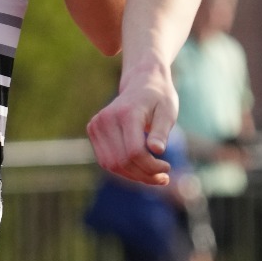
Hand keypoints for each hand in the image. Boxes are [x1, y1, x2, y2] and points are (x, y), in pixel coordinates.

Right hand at [86, 63, 178, 186]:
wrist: (141, 83)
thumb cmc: (159, 99)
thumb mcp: (167, 112)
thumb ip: (161, 131)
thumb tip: (157, 150)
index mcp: (127, 113)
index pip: (135, 152)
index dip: (152, 166)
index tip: (167, 168)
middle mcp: (106, 118)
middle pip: (123, 161)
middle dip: (144, 175)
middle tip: (163, 177)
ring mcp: (96, 125)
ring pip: (112, 165)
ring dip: (134, 176)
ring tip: (154, 175)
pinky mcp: (93, 131)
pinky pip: (106, 161)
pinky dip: (124, 170)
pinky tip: (140, 168)